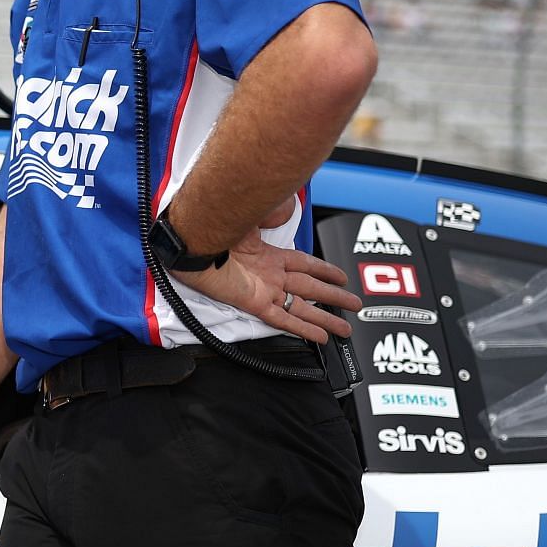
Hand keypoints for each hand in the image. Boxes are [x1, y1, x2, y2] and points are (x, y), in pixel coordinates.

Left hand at [171, 205, 358, 342]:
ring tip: (345, 329)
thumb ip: (274, 211)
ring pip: (302, 307)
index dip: (325, 270)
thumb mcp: (253, 213)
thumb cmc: (215, 224)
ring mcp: (263, 289)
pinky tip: (319, 337)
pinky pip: (284, 319)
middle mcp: (269, 273)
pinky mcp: (254, 303)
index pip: (305, 264)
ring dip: (324, 318)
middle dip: (333, 298)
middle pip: (310, 288)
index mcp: (269, 254)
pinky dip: (303, 329)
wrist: (193, 239)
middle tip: (353, 306)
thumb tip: (289, 210)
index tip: (342, 277)